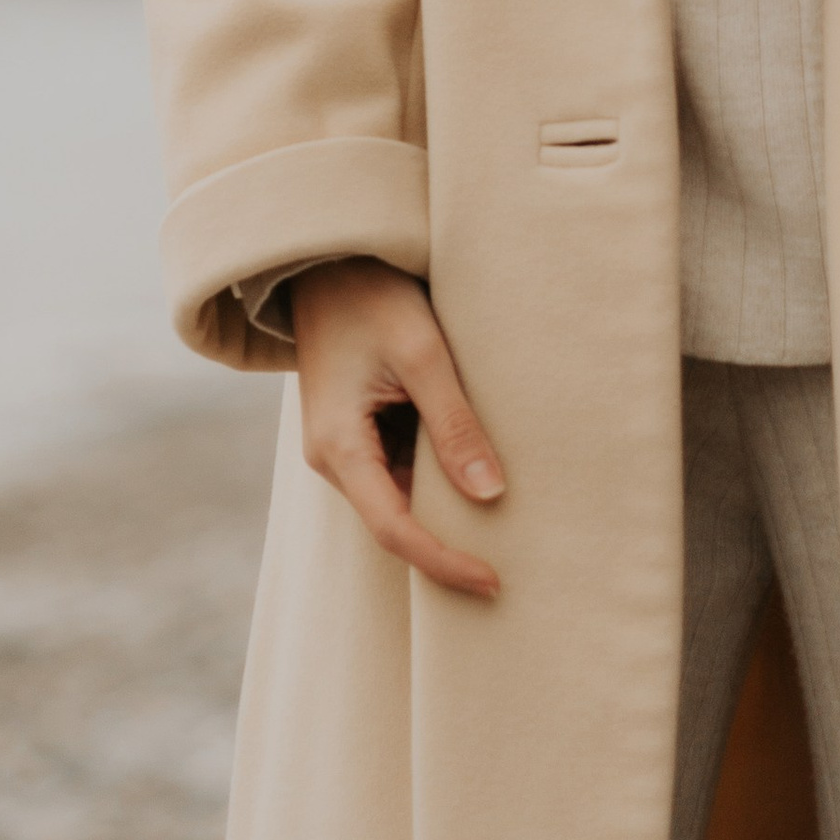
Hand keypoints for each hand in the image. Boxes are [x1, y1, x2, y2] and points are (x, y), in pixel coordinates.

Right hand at [288, 258, 508, 599]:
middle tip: (510, 566)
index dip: (444, 562)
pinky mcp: (356, 429)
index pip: (395, 529)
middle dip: (448, 545)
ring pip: (398, 496)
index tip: (494, 580)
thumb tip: (491, 495)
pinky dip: (435, 474)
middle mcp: (333, 457)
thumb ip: (454, 424)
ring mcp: (342, 444)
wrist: (328, 258)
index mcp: (339, 446)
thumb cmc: (373, 296)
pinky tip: (474, 470)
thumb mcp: (422, 353)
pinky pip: (398, 468)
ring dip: (444, 508)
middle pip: (395, 522)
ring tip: (504, 523)